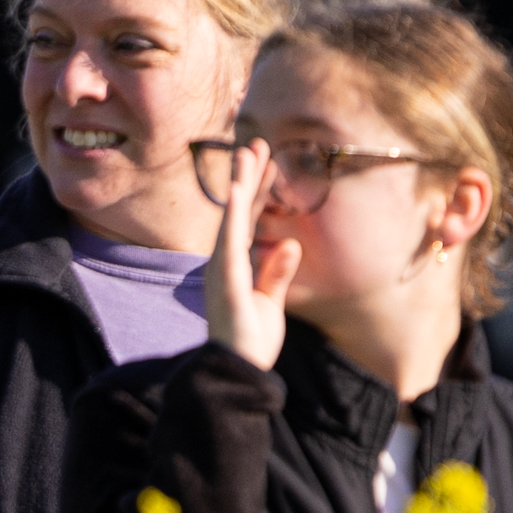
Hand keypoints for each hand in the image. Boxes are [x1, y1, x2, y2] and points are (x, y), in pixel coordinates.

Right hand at [205, 138, 296, 372]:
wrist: (238, 369)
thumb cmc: (251, 341)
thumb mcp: (272, 302)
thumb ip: (277, 272)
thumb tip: (289, 243)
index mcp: (236, 266)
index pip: (249, 221)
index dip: (259, 192)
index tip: (268, 163)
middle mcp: (225, 261)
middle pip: (239, 210)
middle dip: (249, 176)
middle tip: (257, 142)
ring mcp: (223, 266)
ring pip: (234, 215)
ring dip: (242, 182)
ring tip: (248, 151)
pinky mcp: (226, 274)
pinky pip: (232, 235)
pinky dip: (237, 210)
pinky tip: (243, 187)